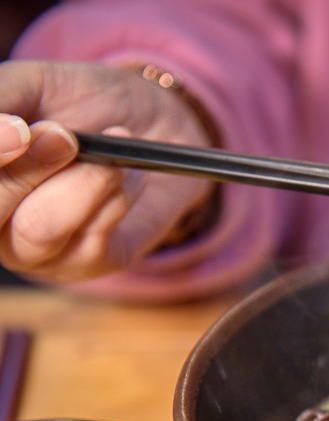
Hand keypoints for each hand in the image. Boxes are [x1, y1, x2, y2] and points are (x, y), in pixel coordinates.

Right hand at [0, 60, 215, 281]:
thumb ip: (1, 97)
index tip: (19, 130)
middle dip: (31, 168)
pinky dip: (117, 196)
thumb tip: (0, 127)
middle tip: (66, 135)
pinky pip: (93, 239)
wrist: (150, 123)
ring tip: (110, 151)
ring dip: (82, 182)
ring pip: (40, 229)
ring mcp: (36, 251)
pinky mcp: (87, 264)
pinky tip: (127, 174)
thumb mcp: (32, 84)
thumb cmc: (79, 102)